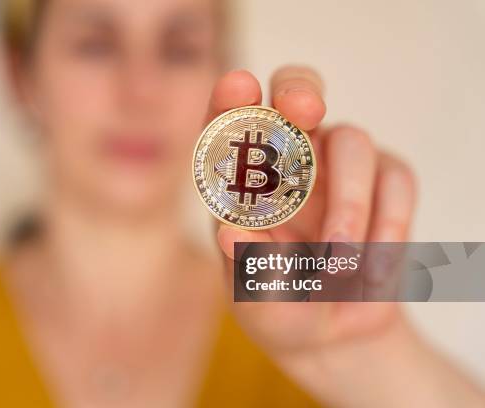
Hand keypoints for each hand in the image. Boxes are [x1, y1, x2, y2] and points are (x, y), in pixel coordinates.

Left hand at [207, 68, 483, 406]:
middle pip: (295, 94)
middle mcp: (288, 161)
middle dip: (299, 91)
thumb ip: (246, 270)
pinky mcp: (385, 183)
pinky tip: (373, 268)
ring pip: (351, 140)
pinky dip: (388, 223)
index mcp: (243, 181)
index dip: (230, 98)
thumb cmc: (280, 308)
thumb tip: (229, 232)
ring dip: (349, 202)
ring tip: (339, 262)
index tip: (239, 86)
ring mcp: (338, 167)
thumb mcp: (257, 301)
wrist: (334, 335)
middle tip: (305, 110)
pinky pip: (396, 178)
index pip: (229, 125)